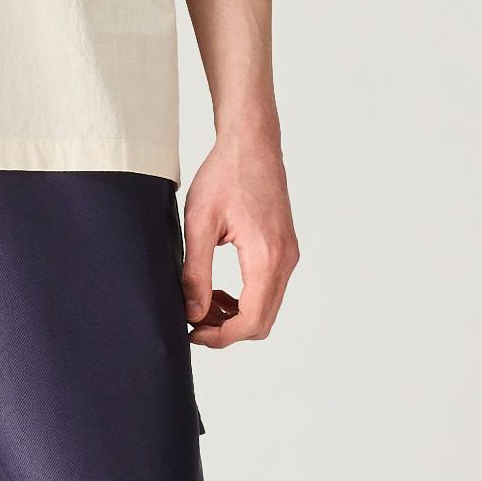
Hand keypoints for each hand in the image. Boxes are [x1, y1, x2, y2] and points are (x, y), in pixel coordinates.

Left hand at [181, 133, 299, 347]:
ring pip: (267, 308)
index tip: (192, 333)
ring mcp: (289, 255)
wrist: (251, 143)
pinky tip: (220, 290)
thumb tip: (193, 311)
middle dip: (227, 331)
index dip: (220, 337)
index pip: (251, 320)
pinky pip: (269, 289)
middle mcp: (285, 260)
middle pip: (262, 322)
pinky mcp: (285, 249)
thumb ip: (196, 272)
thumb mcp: (199, 223)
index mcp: (266, 257)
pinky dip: (246, 300)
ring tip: (202, 304)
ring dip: (236, 316)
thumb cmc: (225, 174)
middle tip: (193, 321)